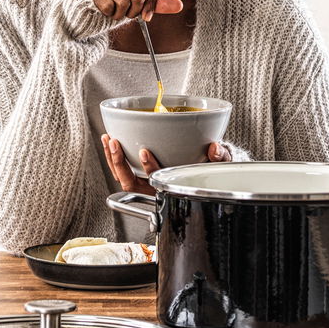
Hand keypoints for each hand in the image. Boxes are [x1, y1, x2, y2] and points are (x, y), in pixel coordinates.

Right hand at [87, 0, 184, 22]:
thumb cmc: (110, 0)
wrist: (80, 8)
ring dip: (123, 14)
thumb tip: (179, 6)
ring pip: (125, 1)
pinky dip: (110, 15)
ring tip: (116, 11)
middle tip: (129, 13)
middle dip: (137, 11)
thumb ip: (153, 1)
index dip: (152, 0)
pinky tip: (104, 10)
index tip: (146, 13)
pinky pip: (109, 7)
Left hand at [102, 134, 231, 197]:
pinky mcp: (139, 175)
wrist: (207, 176)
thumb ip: (220, 157)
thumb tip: (215, 148)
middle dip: (120, 164)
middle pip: (131, 183)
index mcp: (173, 187)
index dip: (150, 168)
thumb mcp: (220, 165)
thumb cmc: (211, 172)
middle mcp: (156, 188)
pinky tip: (109, 140)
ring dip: (113, 160)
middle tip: (116, 144)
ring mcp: (145, 183)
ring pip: (123, 178)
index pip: (158, 181)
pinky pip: (122, 171)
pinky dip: (113, 157)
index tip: (145, 152)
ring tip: (108, 139)